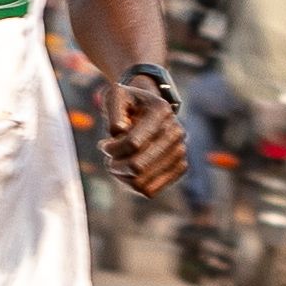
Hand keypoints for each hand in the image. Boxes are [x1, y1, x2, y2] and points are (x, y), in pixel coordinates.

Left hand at [93, 71, 186, 198]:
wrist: (149, 109)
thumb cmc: (128, 103)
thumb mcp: (115, 95)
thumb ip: (113, 110)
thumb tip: (119, 131)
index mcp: (161, 111)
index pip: (133, 144)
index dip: (112, 149)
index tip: (104, 144)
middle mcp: (176, 132)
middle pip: (137, 166)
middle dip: (115, 165)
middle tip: (109, 158)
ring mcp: (180, 151)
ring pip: (142, 182)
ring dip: (122, 176)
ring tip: (118, 163)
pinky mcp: (180, 167)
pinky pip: (150, 190)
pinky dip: (133, 184)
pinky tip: (128, 172)